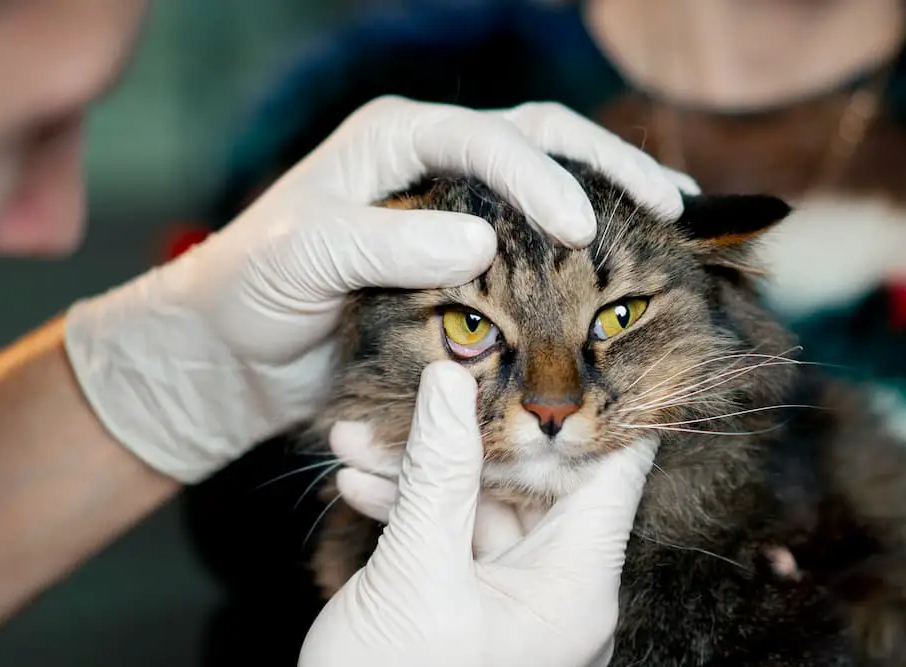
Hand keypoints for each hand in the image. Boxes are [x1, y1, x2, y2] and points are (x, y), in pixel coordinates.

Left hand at [64, 96, 694, 482]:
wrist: (235, 348)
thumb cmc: (251, 293)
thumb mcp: (304, 260)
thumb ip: (384, 245)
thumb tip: (483, 238)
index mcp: (395, 139)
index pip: (485, 139)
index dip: (538, 179)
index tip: (579, 231)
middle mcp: (432, 160)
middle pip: (538, 139)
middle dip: (605, 168)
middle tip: (666, 207)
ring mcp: (451, 204)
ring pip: (549, 177)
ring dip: (609, 193)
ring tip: (670, 218)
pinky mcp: (463, 255)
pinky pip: (537, 235)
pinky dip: (584, 240)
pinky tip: (623, 259)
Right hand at [299, 361, 657, 666]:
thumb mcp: (416, 577)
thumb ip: (436, 475)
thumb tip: (450, 382)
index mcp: (576, 582)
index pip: (612, 467)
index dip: (591, 402)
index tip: (558, 344)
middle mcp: (556, 583)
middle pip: (531, 475)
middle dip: (462, 432)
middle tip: (412, 392)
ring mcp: (512, 593)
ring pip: (479, 499)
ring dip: (419, 467)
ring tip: (356, 438)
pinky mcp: (471, 598)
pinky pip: (450, 532)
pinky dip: (408, 504)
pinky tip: (359, 483)